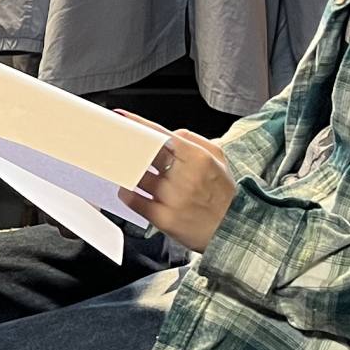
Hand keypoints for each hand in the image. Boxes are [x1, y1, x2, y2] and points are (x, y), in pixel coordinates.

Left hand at [116, 123, 237, 253]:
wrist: (234, 231)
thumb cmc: (224, 195)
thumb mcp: (219, 159)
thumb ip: (194, 140)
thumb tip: (170, 133)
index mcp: (198, 158)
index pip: (160, 135)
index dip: (138, 124)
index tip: (122, 118)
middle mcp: (185, 177)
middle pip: (145, 154)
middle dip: (128, 147)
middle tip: (116, 143)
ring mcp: (174, 199)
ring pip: (137, 177)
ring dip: (126, 171)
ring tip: (122, 168)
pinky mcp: (165, 219)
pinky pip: (135, 201)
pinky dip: (127, 193)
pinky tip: (127, 190)